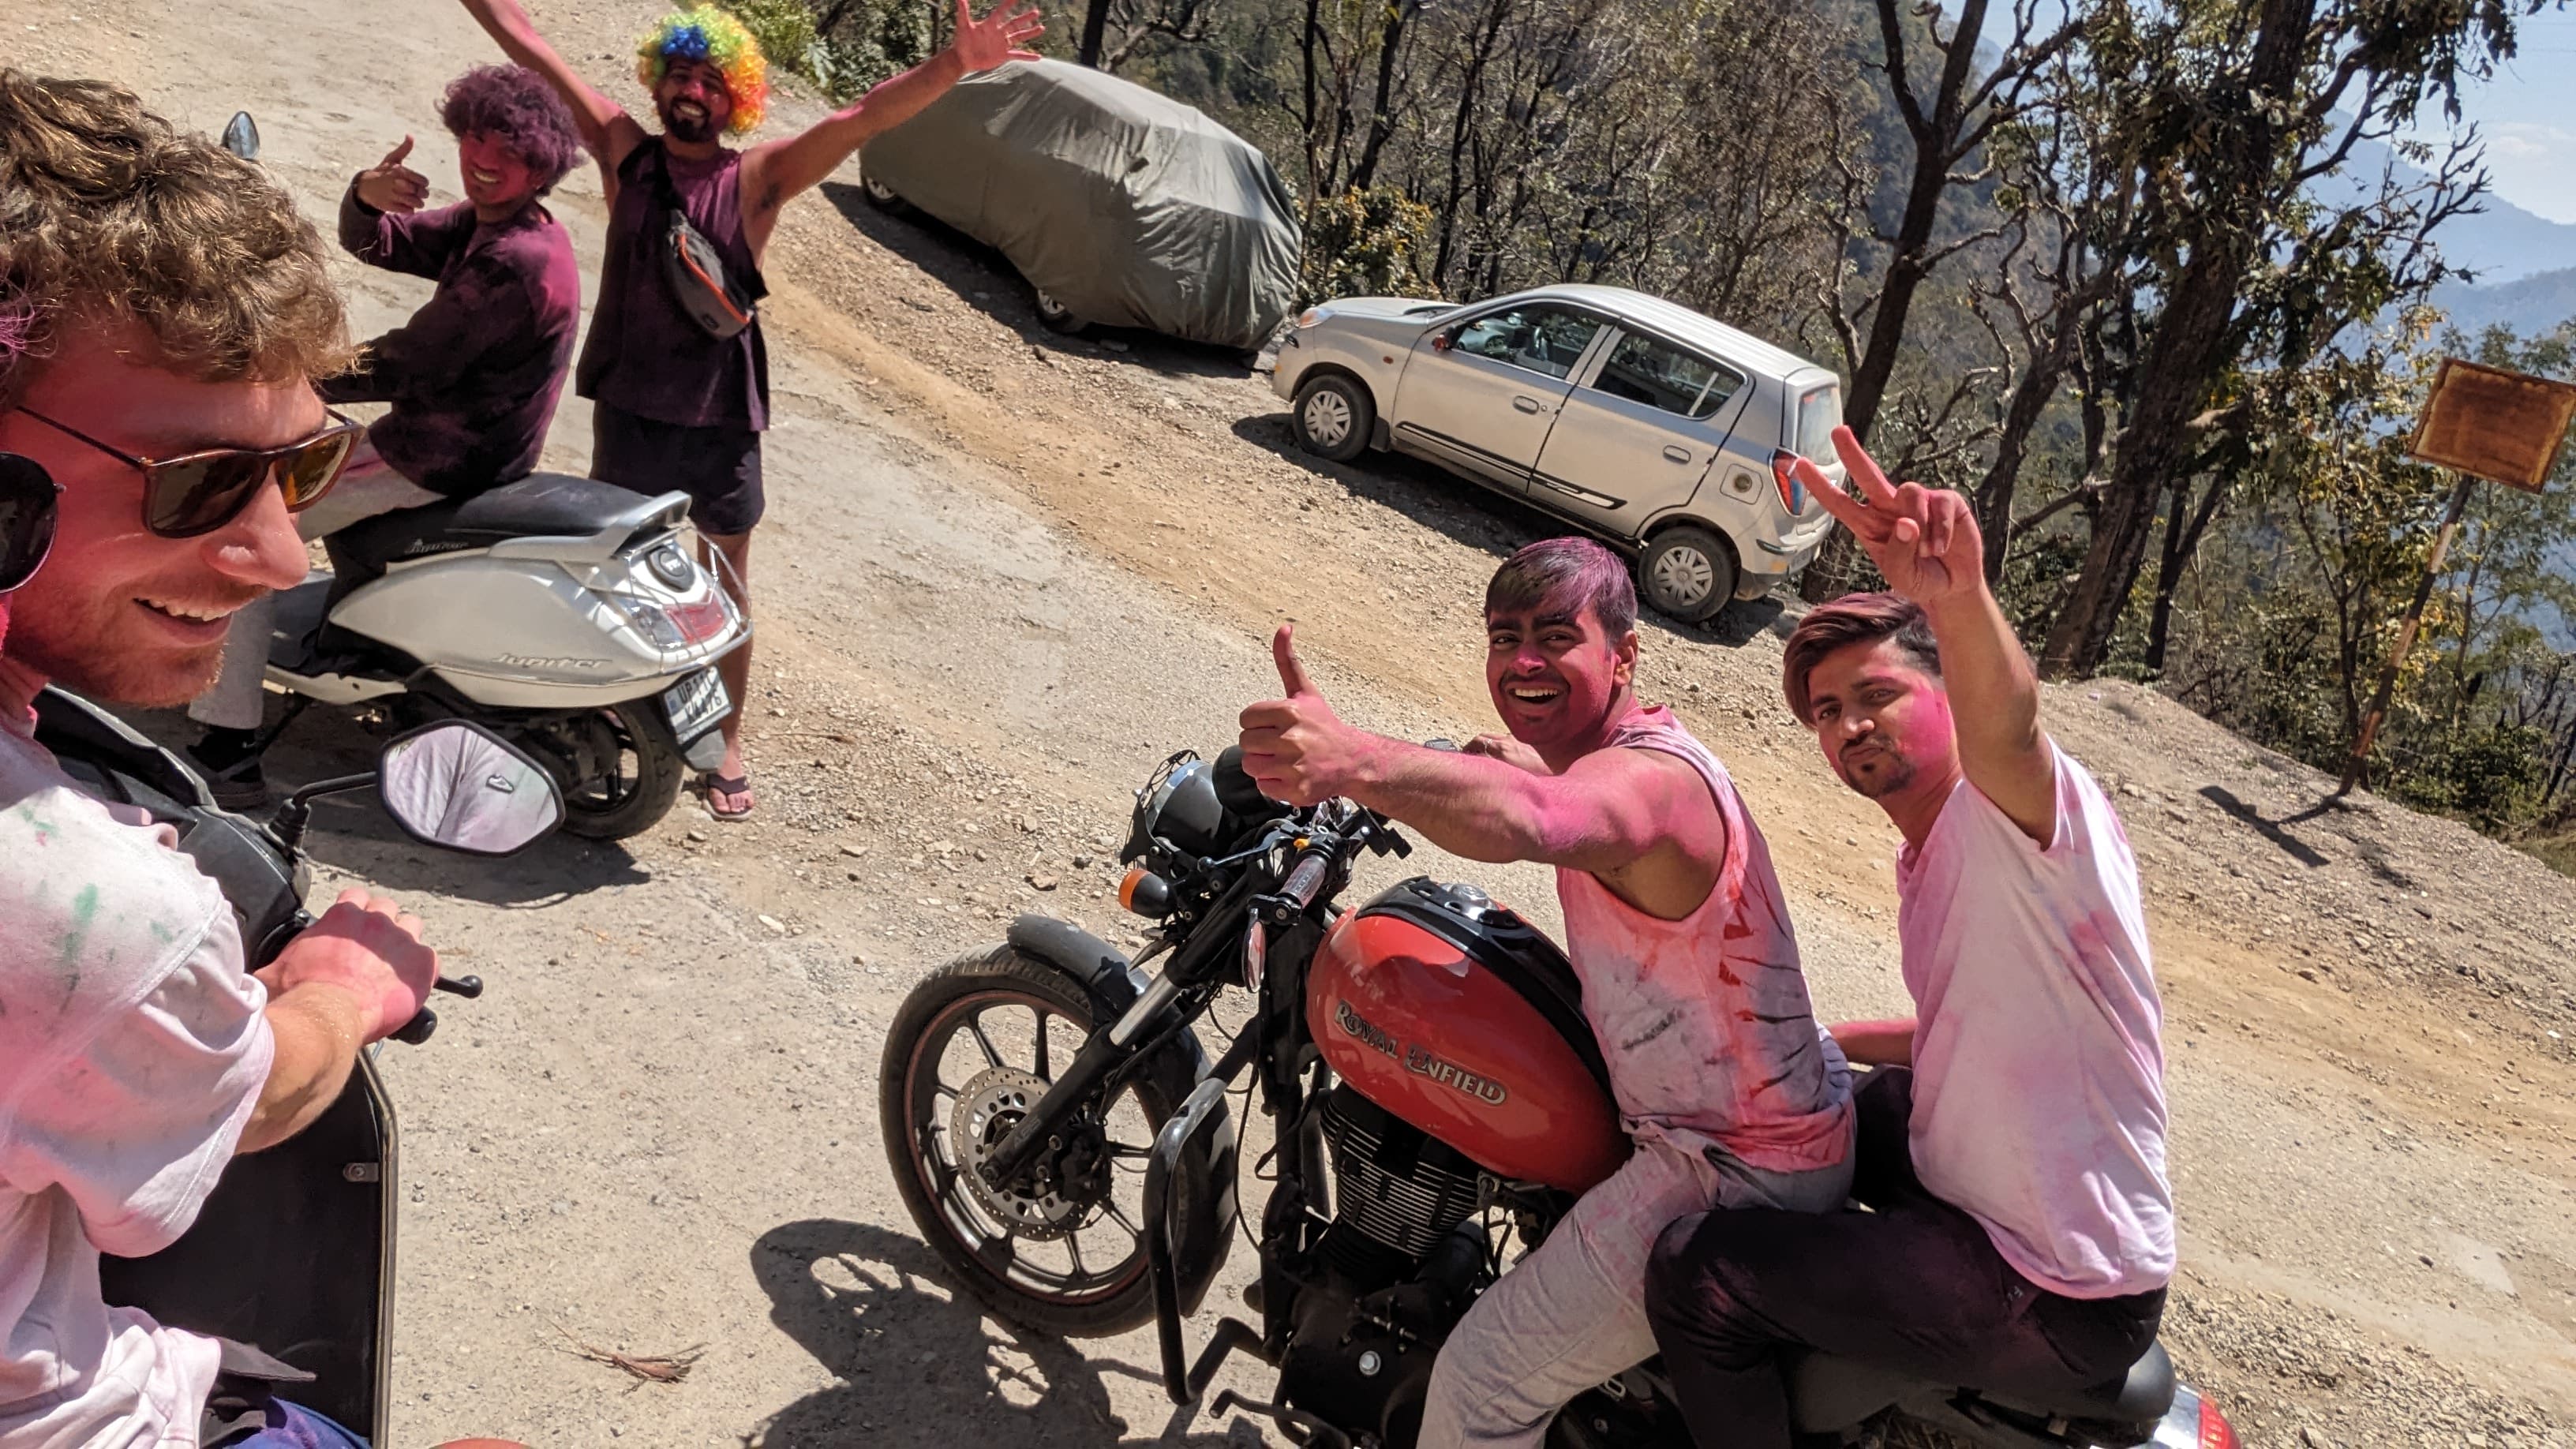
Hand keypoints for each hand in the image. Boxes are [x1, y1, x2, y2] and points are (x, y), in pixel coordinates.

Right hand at [258, 888, 437, 1041]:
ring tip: (394, 967)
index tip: (353, 929)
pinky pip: (431, 961)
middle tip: (374, 951)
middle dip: (382, 926)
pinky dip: (423, 972)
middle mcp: (376, 921)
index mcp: (342, 916)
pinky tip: (410, 987)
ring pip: (413, 927)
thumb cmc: (296, 995)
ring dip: (405, 943)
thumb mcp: (276, 969)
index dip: (356, 912)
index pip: (356, 897)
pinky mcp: (422, 965)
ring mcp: (402, 941)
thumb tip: (256, 970)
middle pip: (388, 909)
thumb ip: (278, 959)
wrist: (323, 1016)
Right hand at [355, 136, 428, 213]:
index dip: (423, 183)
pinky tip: (405, 204)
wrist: (365, 186)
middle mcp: (396, 183)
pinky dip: (409, 209)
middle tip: (419, 193)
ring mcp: (393, 196)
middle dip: (422, 193)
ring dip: (418, 203)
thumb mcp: (392, 159)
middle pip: (421, 193)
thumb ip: (404, 149)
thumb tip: (410, 135)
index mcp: (399, 171)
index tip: (419, 183)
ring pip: (416, 203)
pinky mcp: (390, 206)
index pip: (423, 181)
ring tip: (414, 199)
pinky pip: (408, 211)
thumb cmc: (383, 171)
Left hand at [948, 0, 1043, 73]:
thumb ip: (963, 11)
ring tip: (1041, 28)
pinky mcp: (1003, 55)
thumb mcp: (963, 25)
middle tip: (1036, 12)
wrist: (962, 59)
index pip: (1001, 12)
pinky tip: (1038, 57)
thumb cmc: (961, 41)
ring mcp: (1002, 44)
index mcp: (990, 25)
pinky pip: (1018, 55)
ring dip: (1030, 33)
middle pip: (1014, 24)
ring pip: (1019, 37)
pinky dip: (1028, 56)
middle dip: (1025, 18)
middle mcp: (998, 33)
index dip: (1008, 5)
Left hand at [1238, 624, 1368, 806]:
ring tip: (1285, 760)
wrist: (1354, 761)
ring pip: (1251, 766)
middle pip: (1245, 743)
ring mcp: (1294, 766)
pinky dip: (1275, 784)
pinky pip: (1264, 786)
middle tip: (1281, 744)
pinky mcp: (1296, 789)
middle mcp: (1292, 738)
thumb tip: (1283, 627)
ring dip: (1265, 765)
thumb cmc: (1324, 726)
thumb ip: (1288, 661)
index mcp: (1290, 711)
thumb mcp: (1305, 692)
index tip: (1274, 726)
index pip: (1245, 719)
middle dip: (1260, 744)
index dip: (1257, 723)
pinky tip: (1291, 775)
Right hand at [1462, 732, 1546, 773]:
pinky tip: (1505, 759)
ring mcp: (1518, 739)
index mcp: (1502, 750)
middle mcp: (1508, 741)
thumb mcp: (1512, 779)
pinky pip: (1508, 740)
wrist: (1560, 769)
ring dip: (1487, 744)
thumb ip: (1494, 771)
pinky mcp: (1527, 741)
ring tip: (1486, 758)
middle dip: (1473, 745)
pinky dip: (1501, 745)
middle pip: (1483, 736)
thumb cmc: (1540, 778)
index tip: (1462, 757)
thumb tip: (1481, 770)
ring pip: (1495, 737)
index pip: (1476, 742)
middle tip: (1469, 756)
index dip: (1466, 749)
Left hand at [1794, 425, 1983, 604]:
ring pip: (1909, 492)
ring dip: (1919, 526)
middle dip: (1852, 453)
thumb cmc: (1920, 578)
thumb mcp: (1902, 576)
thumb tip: (1906, 522)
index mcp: (1869, 526)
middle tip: (1837, 432)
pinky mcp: (1945, 501)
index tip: (1801, 465)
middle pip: (1867, 475)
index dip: (1820, 486)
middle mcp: (1889, 508)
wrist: (1953, 585)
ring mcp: (1917, 502)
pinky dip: (1940, 531)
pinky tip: (1941, 547)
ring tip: (1926, 552)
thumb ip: (1899, 553)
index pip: (1840, 503)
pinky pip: (1939, 505)